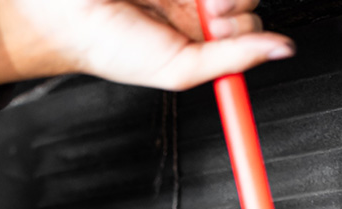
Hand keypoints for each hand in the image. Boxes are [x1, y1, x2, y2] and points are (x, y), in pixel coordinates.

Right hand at [0, 0, 295, 90]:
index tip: (218, 30)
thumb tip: (282, 50)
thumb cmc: (102, 44)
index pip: (248, 25)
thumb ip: (228, 61)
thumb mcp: (173, 69)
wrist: (58, 9)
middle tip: (203, 9)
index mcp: (193, 35)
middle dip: (233, 2)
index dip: (243, 27)